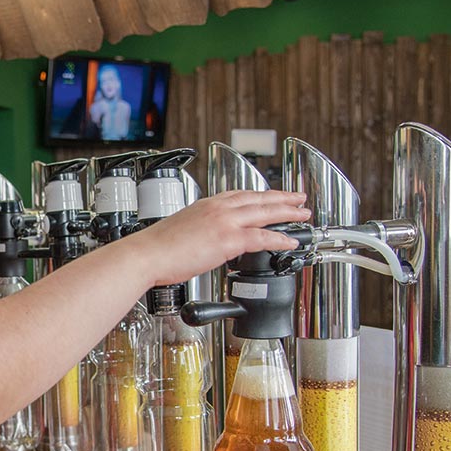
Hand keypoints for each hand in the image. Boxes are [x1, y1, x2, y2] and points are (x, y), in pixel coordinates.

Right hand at [128, 190, 309, 286]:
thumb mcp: (182, 230)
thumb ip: (199, 232)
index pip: (240, 195)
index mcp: (206, 204)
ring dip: (288, 212)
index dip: (260, 195)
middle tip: (299, 198)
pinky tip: (290, 241)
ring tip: (303, 214)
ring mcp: (224, 222)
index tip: (272, 195)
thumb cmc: (157, 248)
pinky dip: (279, 238)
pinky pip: (262, 237)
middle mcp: (217, 208)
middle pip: (258, 198)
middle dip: (282, 198)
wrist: (147, 254)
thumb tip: (205, 242)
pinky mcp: (228, 239)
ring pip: (265, 212)